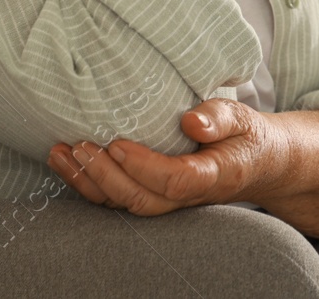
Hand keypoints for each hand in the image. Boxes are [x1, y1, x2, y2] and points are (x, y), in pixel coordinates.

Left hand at [47, 99, 318, 238]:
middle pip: (142, 199)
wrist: (258, 163)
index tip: (117, 142)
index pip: (175, 181)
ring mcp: (169, 201)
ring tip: (60, 154)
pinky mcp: (154, 196)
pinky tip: (68, 162)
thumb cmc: (248, 135)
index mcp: (215, 175)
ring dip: (88, 183)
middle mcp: (189, 196)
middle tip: (79, 146)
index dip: (143, 166)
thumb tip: (191, 120)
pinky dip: (89, 185)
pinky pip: (118, 199)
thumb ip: (221, 116)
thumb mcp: (244, 116)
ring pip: (125, 204)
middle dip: (104, 176)